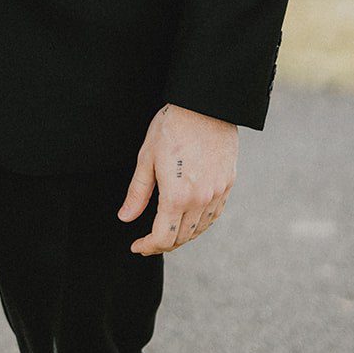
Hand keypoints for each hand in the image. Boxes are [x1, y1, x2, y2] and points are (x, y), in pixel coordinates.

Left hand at [117, 102, 237, 254]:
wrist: (205, 106)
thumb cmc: (171, 127)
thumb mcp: (146, 157)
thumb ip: (137, 193)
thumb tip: (125, 218)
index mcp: (177, 196)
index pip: (163, 237)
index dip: (148, 246)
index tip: (137, 246)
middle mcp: (200, 200)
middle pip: (182, 237)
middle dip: (163, 243)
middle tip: (148, 241)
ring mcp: (217, 194)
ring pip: (200, 229)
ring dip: (182, 235)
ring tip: (167, 230)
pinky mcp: (228, 184)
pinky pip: (214, 215)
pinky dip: (200, 223)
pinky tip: (190, 218)